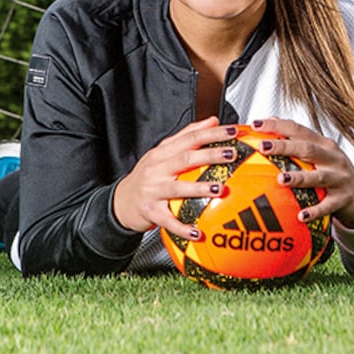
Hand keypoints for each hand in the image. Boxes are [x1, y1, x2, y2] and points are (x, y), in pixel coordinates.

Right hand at [112, 117, 238, 238]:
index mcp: (163, 153)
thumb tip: (213, 121)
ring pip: (178, 188)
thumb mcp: (163, 152)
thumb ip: (187, 136)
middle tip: (231, 154)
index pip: (190, 138)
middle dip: (210, 155)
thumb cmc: (147, 176)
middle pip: (186, 159)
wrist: (121, 201)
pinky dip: (183, 227)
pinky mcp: (151, 211)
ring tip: (219, 189)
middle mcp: (157, 169)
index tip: (232, 131)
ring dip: (200, 188)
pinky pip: (169, 221)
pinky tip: (197, 232)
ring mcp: (153, 190)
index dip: (212, 133)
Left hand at [250, 117, 353, 228]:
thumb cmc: (333, 172)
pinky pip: (328, 206)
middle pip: (307, 148)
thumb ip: (298, 140)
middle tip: (263, 147)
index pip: (298, 130)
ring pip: (318, 176)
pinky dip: (315, 210)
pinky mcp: (343, 199)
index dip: (277, 126)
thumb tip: (270, 121)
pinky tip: (301, 215)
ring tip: (281, 179)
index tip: (256, 125)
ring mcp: (339, 178)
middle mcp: (332, 158)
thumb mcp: (319, 153)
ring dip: (299, 177)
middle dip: (284, 146)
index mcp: (323, 144)